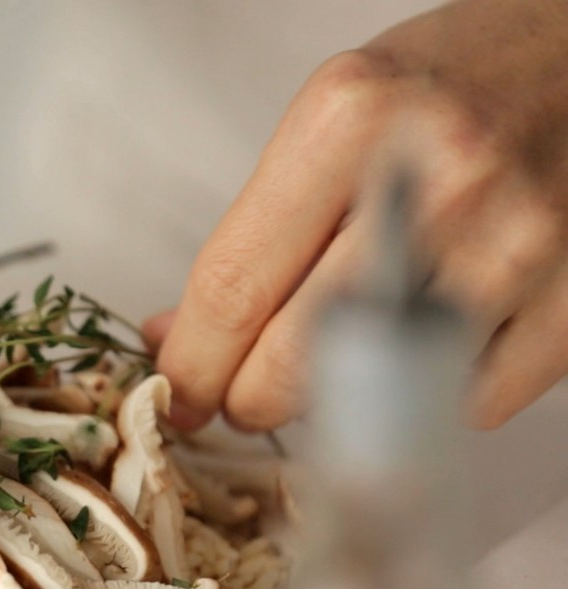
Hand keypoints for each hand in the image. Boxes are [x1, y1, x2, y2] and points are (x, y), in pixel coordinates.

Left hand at [149, 0, 567, 430]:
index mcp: (352, 122)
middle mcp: (438, 184)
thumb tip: (177, 335)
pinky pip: (468, 404)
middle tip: (244, 393)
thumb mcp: (339, 115)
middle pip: (295, 359)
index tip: (180, 394)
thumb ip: (256, 227)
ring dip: (336, 405)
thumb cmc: (463, 79)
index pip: (235, 285)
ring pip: (378, 398)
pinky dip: (429, 395)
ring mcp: (516, 248)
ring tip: (335, 362)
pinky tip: (423, 345)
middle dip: (250, 398)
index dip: (193, 364)